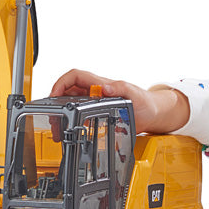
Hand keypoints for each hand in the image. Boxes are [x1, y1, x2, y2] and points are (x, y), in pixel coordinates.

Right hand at [50, 68, 188, 133]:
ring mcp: (95, 103)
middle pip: (67, 91)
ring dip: (61, 114)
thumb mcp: (134, 94)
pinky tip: (69, 132)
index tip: (53, 95)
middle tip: (53, 118)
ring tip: (57, 129)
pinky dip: (70, 122)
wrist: (154, 115)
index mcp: (101, 84)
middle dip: (55, 102)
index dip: (60, 83)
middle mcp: (95, 92)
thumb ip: (120, 89)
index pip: (75, 76)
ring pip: (70, 103)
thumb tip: (105, 87)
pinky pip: (79, 115)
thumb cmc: (146, 103)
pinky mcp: (98, 114)